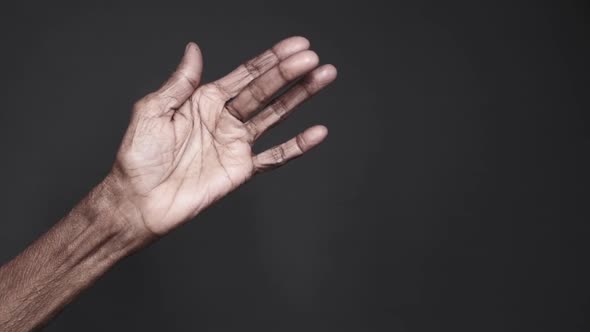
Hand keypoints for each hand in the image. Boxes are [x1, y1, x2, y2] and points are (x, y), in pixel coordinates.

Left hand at [109, 37, 336, 234]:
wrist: (140, 201)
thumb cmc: (139, 157)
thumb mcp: (153, 110)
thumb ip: (180, 82)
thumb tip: (194, 49)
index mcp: (206, 101)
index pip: (246, 74)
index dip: (272, 59)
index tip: (298, 46)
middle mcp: (225, 118)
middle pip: (265, 91)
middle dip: (290, 74)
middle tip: (314, 61)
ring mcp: (236, 143)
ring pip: (276, 116)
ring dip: (300, 98)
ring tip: (323, 79)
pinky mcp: (242, 169)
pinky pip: (274, 156)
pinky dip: (297, 146)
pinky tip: (317, 133)